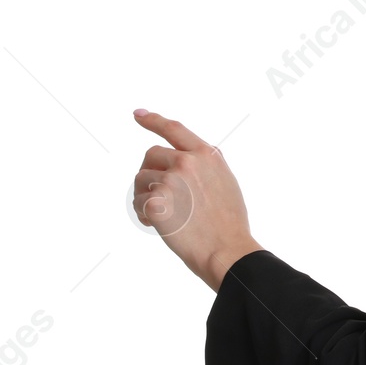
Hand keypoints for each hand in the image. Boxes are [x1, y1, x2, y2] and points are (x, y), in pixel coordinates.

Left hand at [131, 109, 261, 291]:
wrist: (227, 250)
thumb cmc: (228, 222)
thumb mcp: (225, 182)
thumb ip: (204, 166)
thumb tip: (180, 159)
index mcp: (207, 155)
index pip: (174, 129)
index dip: (153, 120)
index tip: (138, 114)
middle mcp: (188, 162)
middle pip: (151, 154)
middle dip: (150, 172)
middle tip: (158, 194)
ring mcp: (171, 180)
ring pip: (141, 178)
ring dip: (145, 194)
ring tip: (164, 214)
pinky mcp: (155, 201)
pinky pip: (137, 201)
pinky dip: (143, 213)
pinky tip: (158, 225)